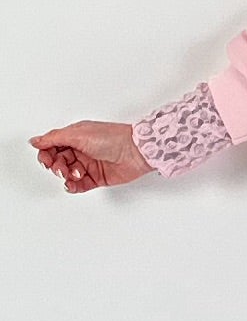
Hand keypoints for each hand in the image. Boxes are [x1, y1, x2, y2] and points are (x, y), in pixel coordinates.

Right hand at [28, 121, 154, 191]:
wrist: (136, 151)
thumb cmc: (112, 138)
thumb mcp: (78, 134)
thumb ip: (54, 138)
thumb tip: (35, 141)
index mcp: (75, 136)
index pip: (52, 146)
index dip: (46, 153)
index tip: (46, 159)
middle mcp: (81, 150)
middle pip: (58, 161)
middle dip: (56, 166)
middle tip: (60, 168)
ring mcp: (89, 164)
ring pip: (67, 174)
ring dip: (66, 176)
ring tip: (73, 174)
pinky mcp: (97, 178)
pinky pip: (79, 185)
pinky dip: (73, 186)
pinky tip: (72, 185)